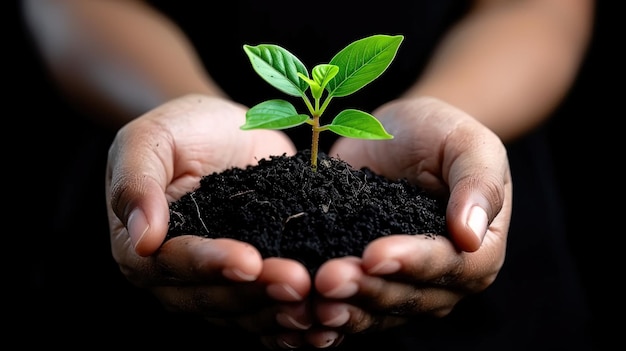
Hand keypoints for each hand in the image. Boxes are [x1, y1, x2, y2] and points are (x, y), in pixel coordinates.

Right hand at [105, 94, 314, 344]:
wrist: (226, 131)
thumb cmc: (182, 129)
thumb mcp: (150, 139)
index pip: (169, 266)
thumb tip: (142, 240)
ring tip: (313, 298)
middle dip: (253, 293)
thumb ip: (135, 182)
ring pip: (239, 312)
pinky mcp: (250, 279)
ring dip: (276, 310)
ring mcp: (215, 281)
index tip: (249, 260)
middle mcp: (175, 274)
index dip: (209, 265)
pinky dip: (288, 317)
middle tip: (297, 282)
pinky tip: (319, 317)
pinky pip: (264, 309)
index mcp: (140, 245)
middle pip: (209, 298)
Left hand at [309, 96, 511, 343]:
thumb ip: (478, 184)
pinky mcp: (368, 279)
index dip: (412, 263)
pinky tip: (306, 316)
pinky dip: (332, 314)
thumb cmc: (440, 134)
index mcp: (478, 250)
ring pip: (378, 310)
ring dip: (347, 308)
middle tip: (329, 279)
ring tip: (315, 297)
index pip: (452, 267)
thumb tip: (470, 236)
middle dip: (369, 289)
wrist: (397, 135)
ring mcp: (403, 283)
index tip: (374, 254)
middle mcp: (444, 278)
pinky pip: (354, 306)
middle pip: (410, 297)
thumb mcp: (468, 144)